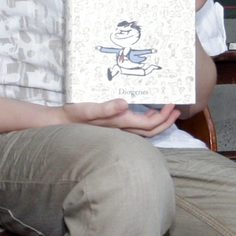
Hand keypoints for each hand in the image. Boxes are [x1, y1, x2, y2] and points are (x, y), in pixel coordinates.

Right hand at [62, 99, 179, 137]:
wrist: (58, 125)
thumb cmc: (72, 116)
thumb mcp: (87, 109)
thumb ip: (105, 108)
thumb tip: (125, 104)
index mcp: (120, 123)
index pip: (149, 125)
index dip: (163, 117)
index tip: (172, 105)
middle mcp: (122, 129)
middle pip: (151, 131)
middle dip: (166, 121)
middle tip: (177, 110)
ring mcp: (118, 130)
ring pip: (144, 130)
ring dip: (157, 121)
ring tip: (166, 110)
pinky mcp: (113, 127)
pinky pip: (135, 127)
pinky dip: (145, 119)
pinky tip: (144, 111)